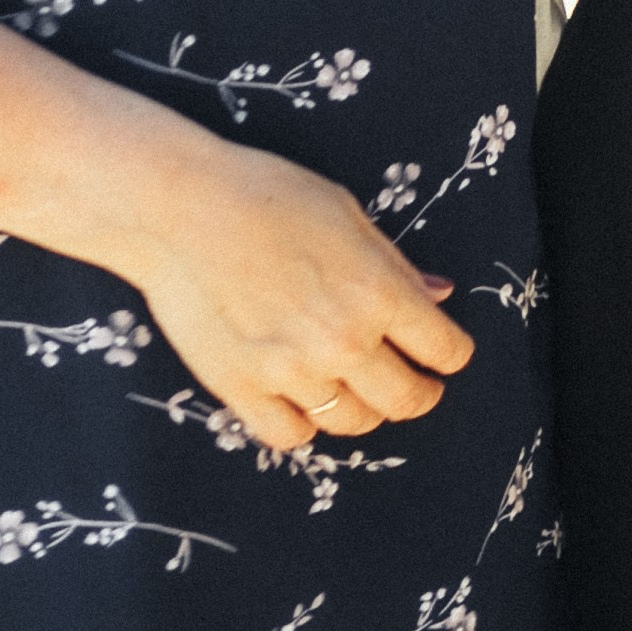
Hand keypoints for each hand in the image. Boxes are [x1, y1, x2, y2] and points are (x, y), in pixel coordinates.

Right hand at [120, 141, 475, 451]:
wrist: (180, 209)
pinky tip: (303, 400)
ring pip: (352, 423)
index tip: (446, 355)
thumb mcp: (347, 213)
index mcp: (377, 292)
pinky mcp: (244, 391)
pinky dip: (304, 424)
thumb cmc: (267, 194)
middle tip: (416, 386)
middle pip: (406, 399)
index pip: (443, 349)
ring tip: (357, 390)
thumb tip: (439, 295)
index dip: (451, 354)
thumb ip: (395, 264)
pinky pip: (292, 436)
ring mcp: (293, 373)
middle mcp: (343, 341)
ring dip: (364, 410)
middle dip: (420, 395)